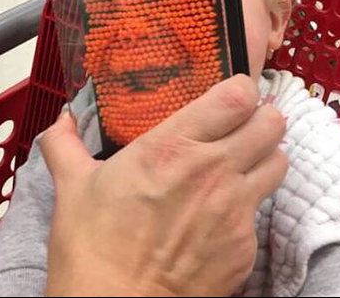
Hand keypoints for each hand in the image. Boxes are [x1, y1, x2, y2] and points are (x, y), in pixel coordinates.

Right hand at [40, 75, 287, 295]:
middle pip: (272, 123)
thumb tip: (60, 120)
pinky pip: (261, 211)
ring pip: (279, 162)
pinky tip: (219, 218)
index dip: (241, 90)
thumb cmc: (93, 248)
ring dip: (264, 158)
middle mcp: (214, 171)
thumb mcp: (73, 188)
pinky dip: (248, 207)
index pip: (238, 96)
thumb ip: (65, 145)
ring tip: (241, 166)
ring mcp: (236, 209)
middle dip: (261, 119)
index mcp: (173, 146)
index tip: (231, 97)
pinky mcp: (246, 245)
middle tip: (241, 127)